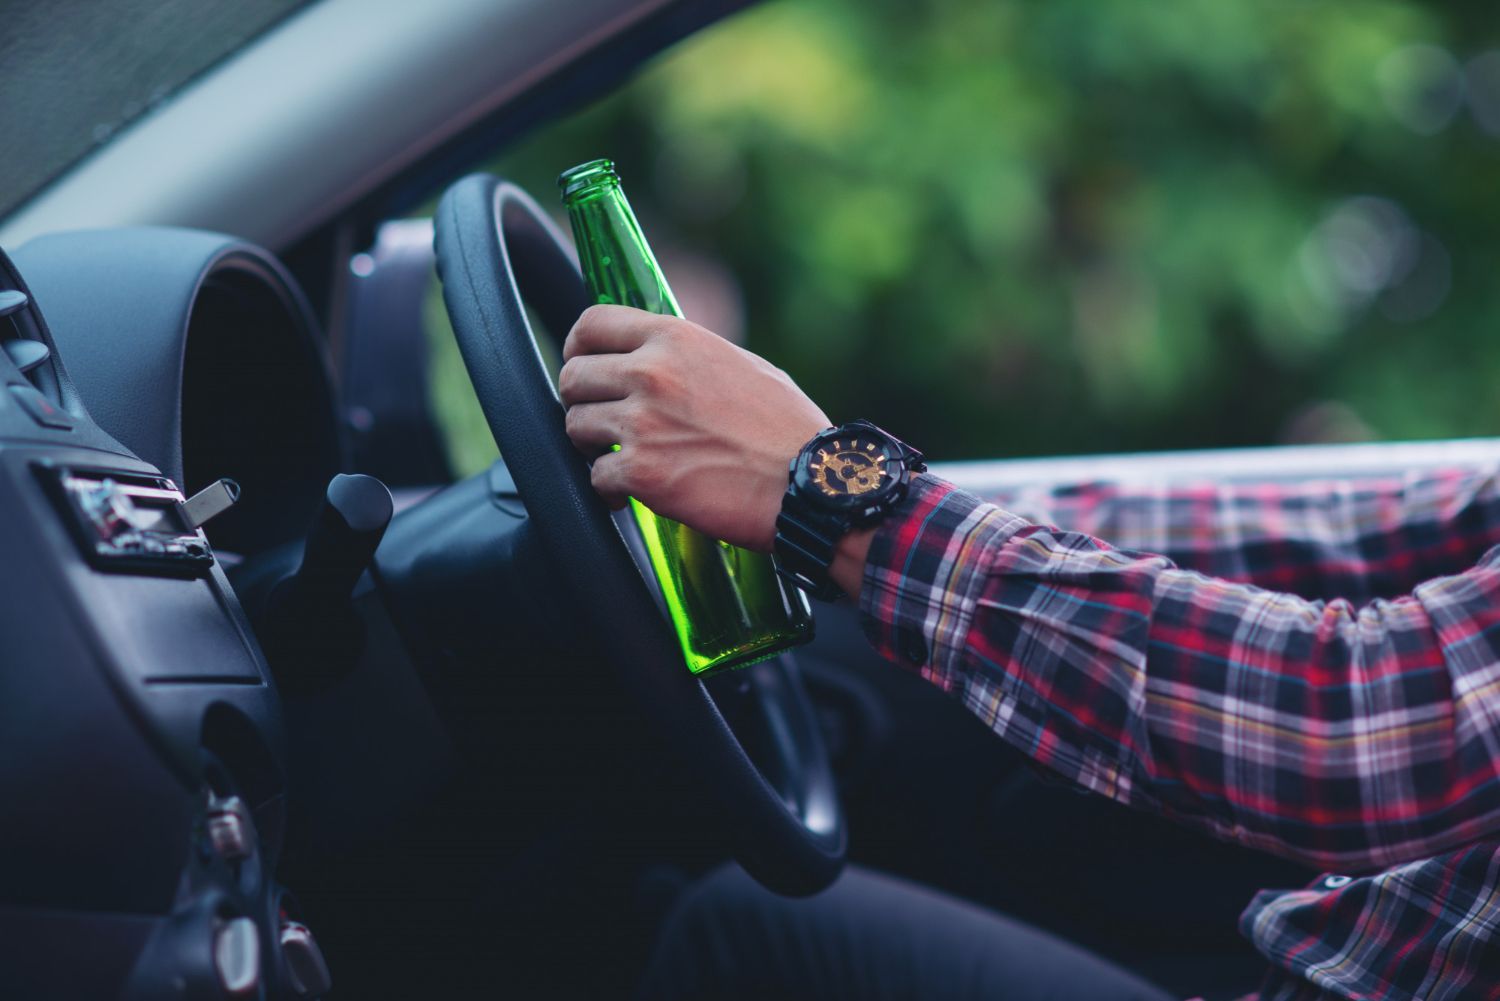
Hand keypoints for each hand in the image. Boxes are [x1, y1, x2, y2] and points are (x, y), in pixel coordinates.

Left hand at [559, 305, 830, 551]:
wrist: (811, 484)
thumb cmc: (789, 430)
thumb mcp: (742, 365)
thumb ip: (691, 357)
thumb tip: (661, 359)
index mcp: (676, 338)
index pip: (593, 322)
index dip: (580, 346)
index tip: (583, 365)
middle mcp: (652, 373)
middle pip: (573, 377)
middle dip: (583, 403)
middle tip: (602, 423)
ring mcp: (641, 423)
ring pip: (575, 427)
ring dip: (593, 448)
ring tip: (621, 459)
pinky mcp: (640, 472)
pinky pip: (596, 477)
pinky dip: (610, 490)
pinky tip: (631, 495)